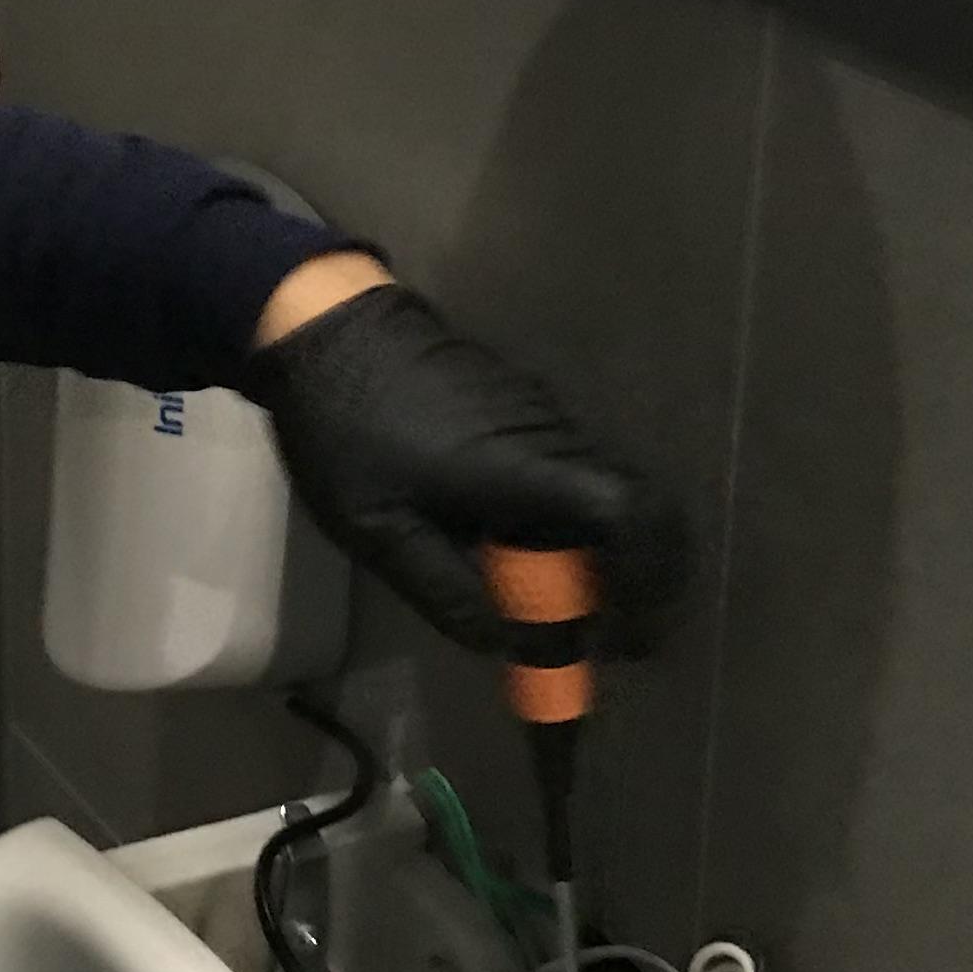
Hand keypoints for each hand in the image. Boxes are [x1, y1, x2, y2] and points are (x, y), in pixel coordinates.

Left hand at [242, 281, 692, 658]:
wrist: (325, 326)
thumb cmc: (346, 430)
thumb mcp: (380, 531)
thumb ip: (449, 594)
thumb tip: (508, 645)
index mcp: (524, 467)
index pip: (630, 516)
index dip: (645, 581)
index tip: (622, 637)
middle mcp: (553, 437)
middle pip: (644, 506)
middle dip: (647, 578)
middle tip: (615, 637)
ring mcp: (543, 418)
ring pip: (612, 494)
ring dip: (611, 557)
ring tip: (574, 613)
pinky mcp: (524, 412)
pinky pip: (578, 477)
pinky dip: (581, 529)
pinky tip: (537, 562)